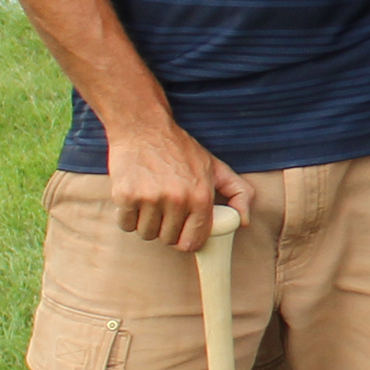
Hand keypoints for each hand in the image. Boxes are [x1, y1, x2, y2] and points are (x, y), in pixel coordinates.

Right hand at [109, 118, 250, 251]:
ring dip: (147, 223)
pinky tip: (135, 198)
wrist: (144, 127)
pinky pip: (125, 225)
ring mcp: (150, 199)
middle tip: (165, 209)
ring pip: (146, 234)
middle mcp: (177, 200)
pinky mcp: (125, 197)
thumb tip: (244, 221)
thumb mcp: (215, 167)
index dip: (187, 239)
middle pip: (168, 240)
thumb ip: (238, 192)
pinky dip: (128, 217)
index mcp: (201, 196)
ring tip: (151, 201)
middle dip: (166, 229)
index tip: (182, 230)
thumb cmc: (180, 149)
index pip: (193, 242)